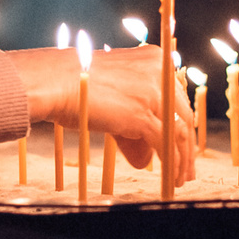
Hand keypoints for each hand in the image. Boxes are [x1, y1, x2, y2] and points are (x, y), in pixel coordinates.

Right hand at [7, 46, 196, 183]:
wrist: (53, 81)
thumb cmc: (73, 87)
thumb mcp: (112, 100)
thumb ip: (132, 125)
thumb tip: (146, 156)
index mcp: (154, 60)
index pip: (177, 96)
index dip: (180, 122)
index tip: (181, 142)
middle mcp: (160, 72)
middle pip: (184, 114)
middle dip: (185, 144)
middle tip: (185, 166)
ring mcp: (154, 93)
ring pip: (180, 132)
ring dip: (182, 159)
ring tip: (179, 178)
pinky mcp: (143, 115)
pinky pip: (166, 145)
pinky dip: (171, 165)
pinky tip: (170, 179)